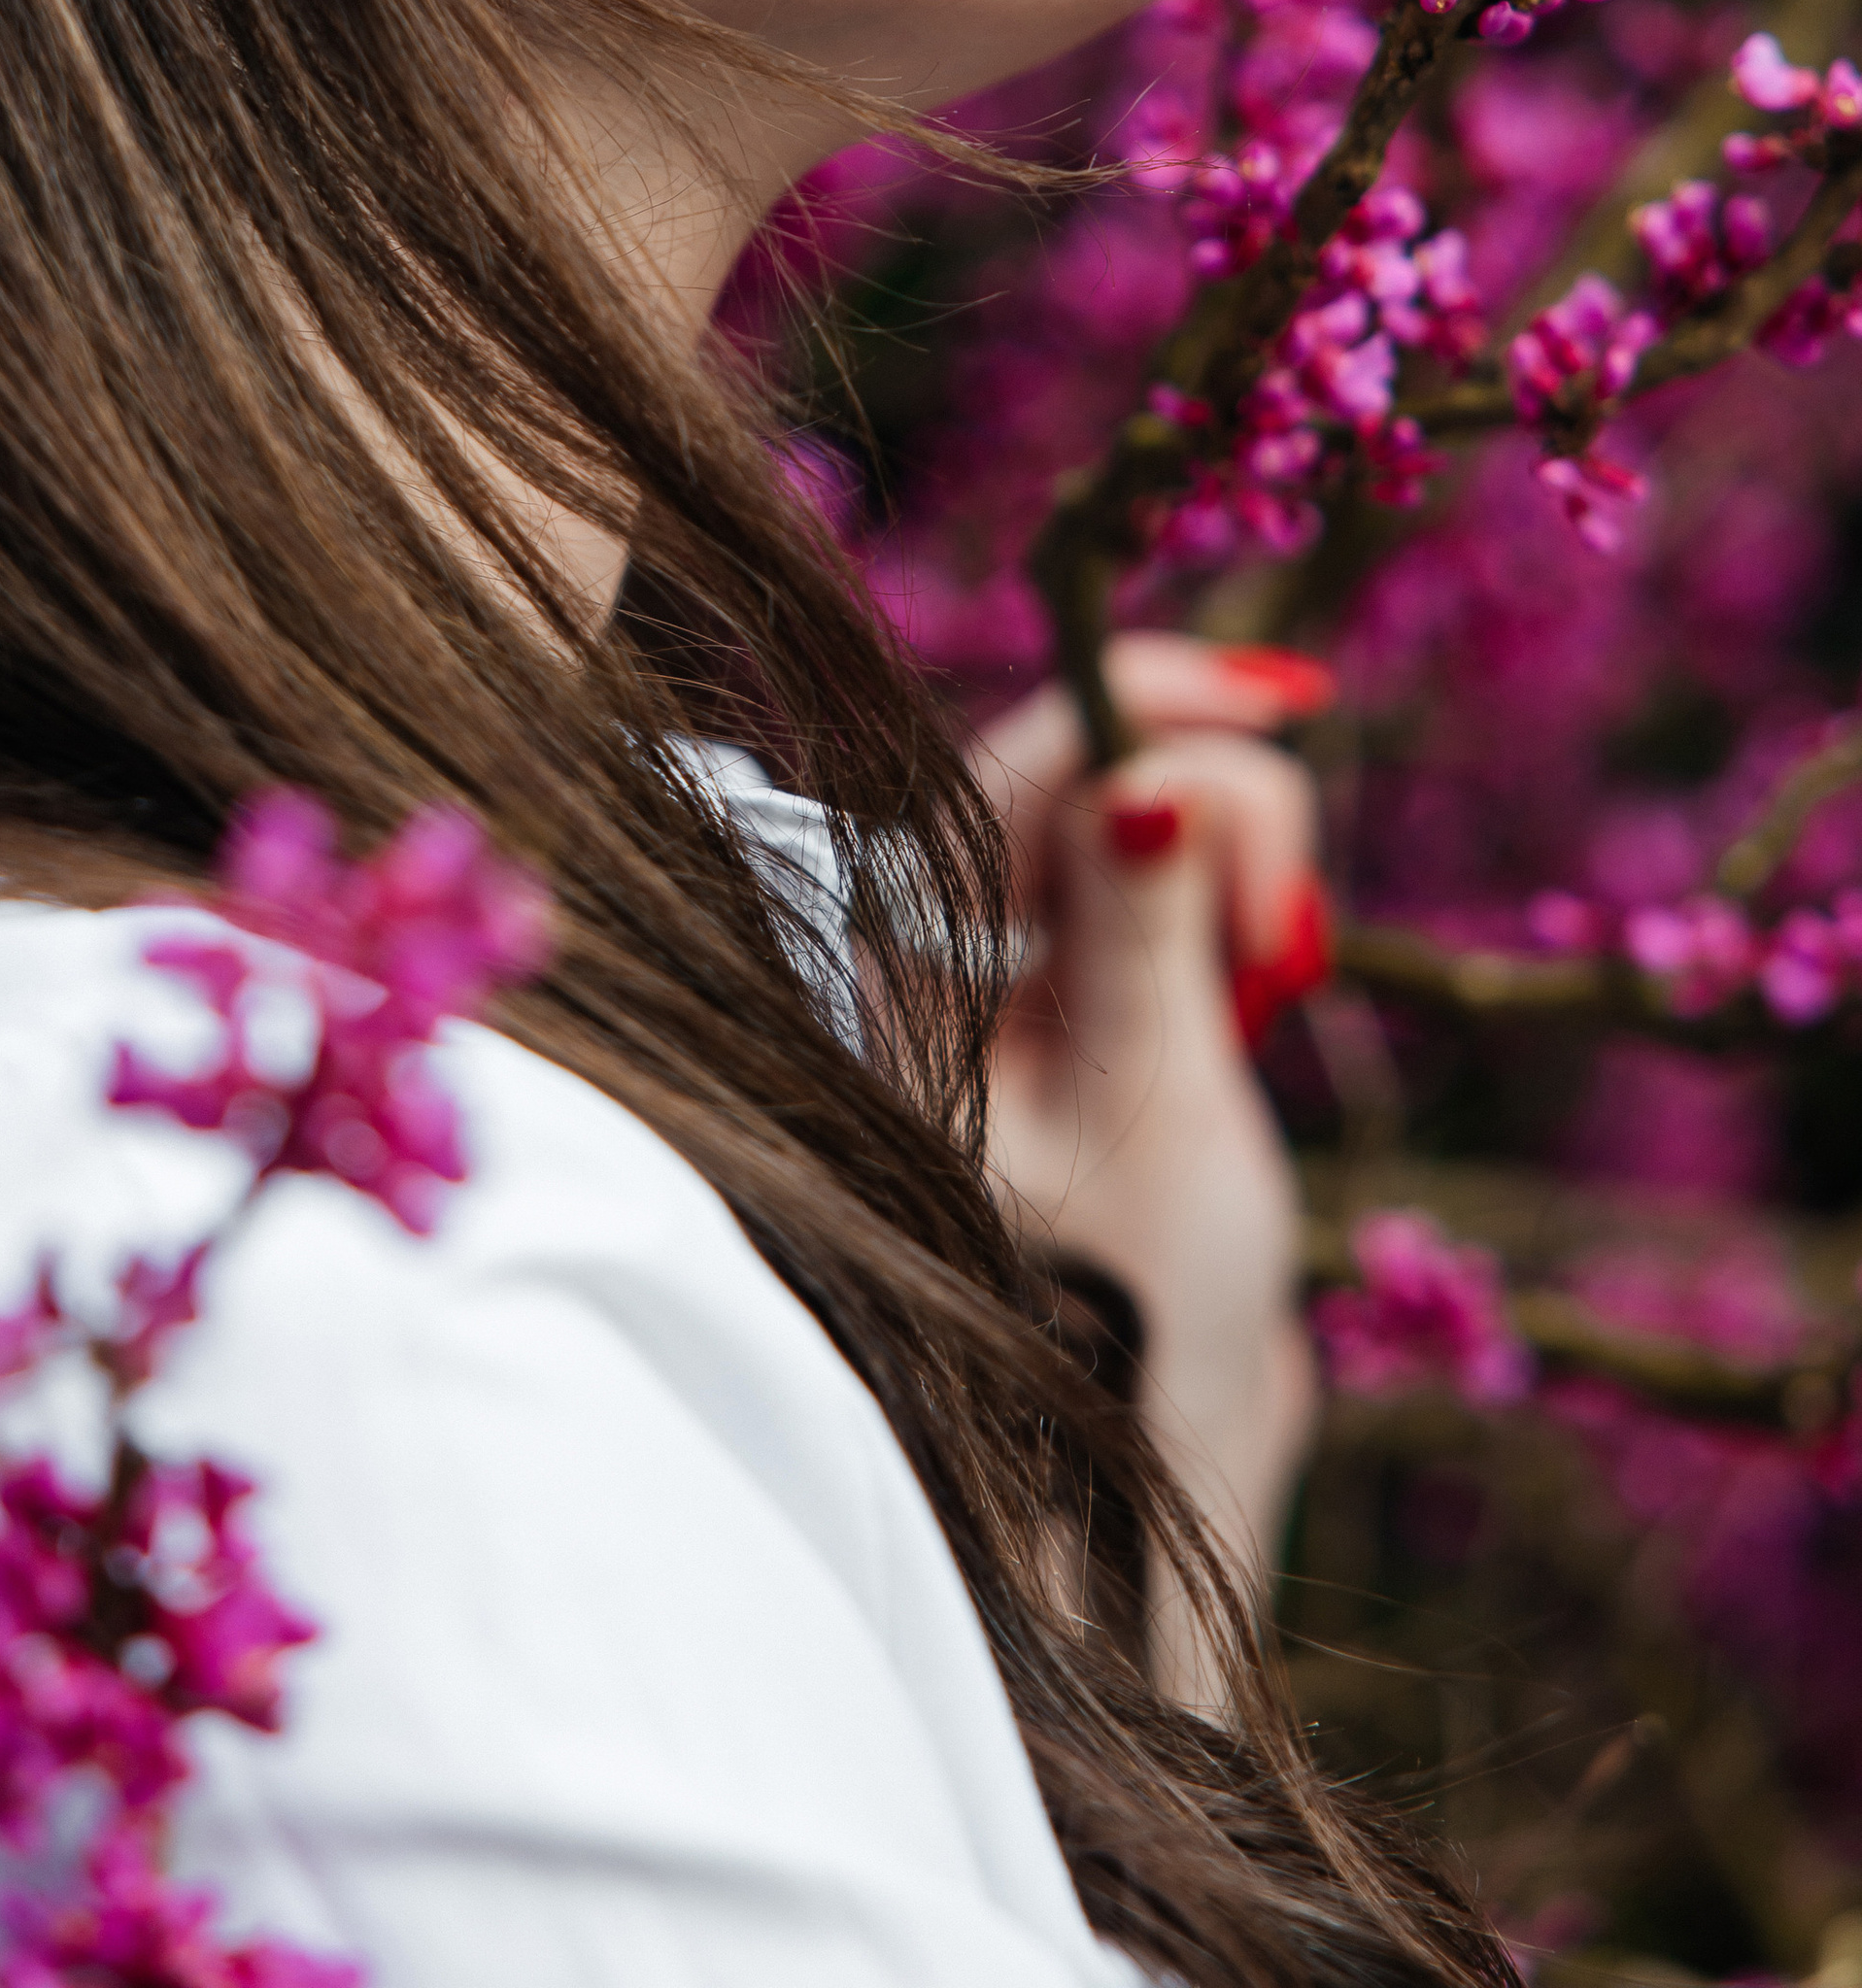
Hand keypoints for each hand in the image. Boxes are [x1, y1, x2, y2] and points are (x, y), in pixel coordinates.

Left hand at [969, 636, 1332, 1653]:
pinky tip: (1256, 995)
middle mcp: (947, 962)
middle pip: (1090, 778)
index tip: (1277, 704)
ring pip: (1137, 832)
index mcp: (919, 973)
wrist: (1127, 1498)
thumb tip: (1148, 776)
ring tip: (1266, 995)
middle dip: (1214, 807)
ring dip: (1227, 867)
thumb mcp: (1152, 1124)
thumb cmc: (1118, 1333)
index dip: (1148, 699)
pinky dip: (1221, 919)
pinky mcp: (1083, 1031)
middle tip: (1276, 953)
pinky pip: (1156, 905)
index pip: (1024, 761)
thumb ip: (1150, 939)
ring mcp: (1016, 994)